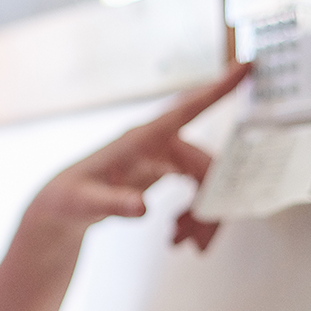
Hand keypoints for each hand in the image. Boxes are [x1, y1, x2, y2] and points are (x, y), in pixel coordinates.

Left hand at [28, 61, 249, 249]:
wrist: (62, 207)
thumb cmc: (69, 198)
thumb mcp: (86, 204)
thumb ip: (113, 204)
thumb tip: (142, 209)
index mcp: (140, 137)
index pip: (186, 108)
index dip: (218, 88)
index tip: (247, 65)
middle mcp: (157, 141)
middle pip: (206, 166)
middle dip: (210, 207)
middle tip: (200, 245)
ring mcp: (163, 154)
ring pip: (205, 182)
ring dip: (202, 217)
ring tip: (182, 246)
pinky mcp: (164, 168)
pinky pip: (196, 190)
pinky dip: (194, 216)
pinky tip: (178, 238)